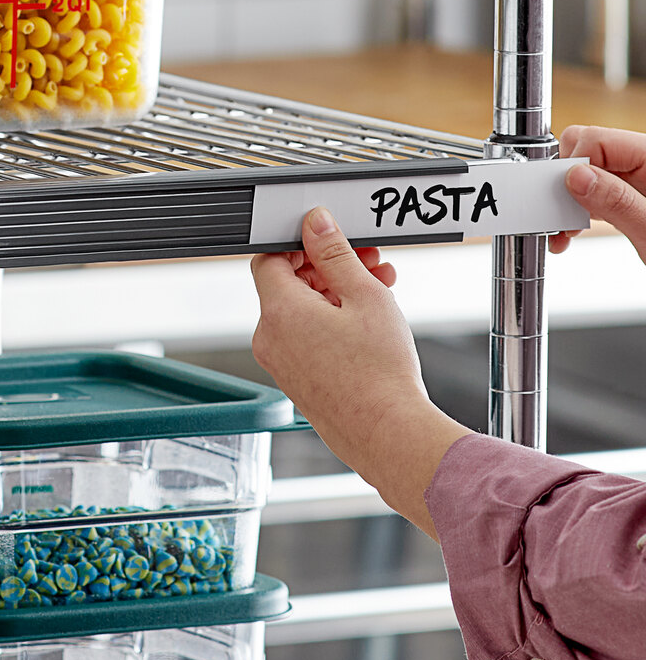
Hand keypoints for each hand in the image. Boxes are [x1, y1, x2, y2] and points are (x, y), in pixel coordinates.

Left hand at [251, 208, 469, 539]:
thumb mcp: (364, 296)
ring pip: (300, 312)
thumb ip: (335, 254)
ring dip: (335, 294)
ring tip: (378, 290)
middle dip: (327, 268)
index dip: (299, 244)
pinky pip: (305, 338)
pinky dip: (330, 323)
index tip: (329, 240)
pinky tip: (367, 321)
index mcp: (279, 312)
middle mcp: (270, 338)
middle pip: (287, 284)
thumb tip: (315, 224)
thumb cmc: (380, 375)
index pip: (269, 258)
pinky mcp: (296, 381)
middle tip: (366, 262)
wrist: (389, 435)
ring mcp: (281, 363)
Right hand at [549, 125, 645, 262]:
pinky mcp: (632, 200)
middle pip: (587, 151)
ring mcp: (639, 182)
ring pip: (586, 174)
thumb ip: (617, 201)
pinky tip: (573, 231)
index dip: (572, 167)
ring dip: (567, 202)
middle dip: (564, 182)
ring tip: (564, 231)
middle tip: (560, 215)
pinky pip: (595, 194)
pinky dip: (578, 212)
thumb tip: (577, 177)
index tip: (560, 198)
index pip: (597, 141)